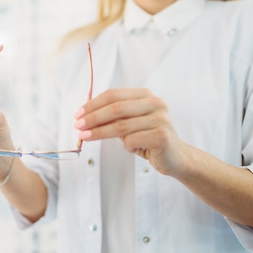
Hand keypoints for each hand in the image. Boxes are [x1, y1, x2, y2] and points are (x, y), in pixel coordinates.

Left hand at [74, 88, 188, 175]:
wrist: (175, 157)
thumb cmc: (148, 138)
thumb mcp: (130, 123)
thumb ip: (113, 116)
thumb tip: (84, 116)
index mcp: (145, 95)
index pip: (113, 95)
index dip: (93, 104)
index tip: (78, 114)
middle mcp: (155, 103)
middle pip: (115, 109)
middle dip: (92, 118)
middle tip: (77, 126)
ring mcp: (160, 119)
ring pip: (121, 126)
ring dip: (99, 132)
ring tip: (84, 137)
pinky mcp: (162, 136)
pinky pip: (132, 140)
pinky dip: (126, 146)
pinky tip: (132, 148)